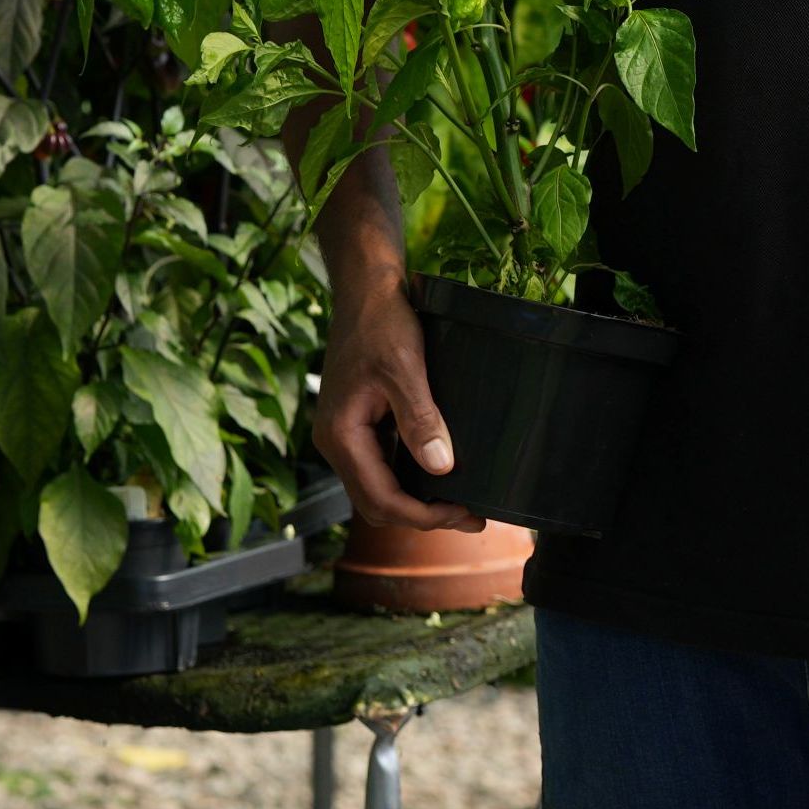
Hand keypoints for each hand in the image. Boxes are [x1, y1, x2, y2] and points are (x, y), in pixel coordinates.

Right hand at [315, 274, 482, 532]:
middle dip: (422, 516)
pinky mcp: (360, 424)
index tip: (463, 515)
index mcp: (340, 435)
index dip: (422, 516)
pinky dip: (410, 477)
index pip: (379, 498)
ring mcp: (347, 434)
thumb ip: (420, 418)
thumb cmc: (383, 323)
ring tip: (462, 504)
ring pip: (379, 487)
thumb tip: (441, 468)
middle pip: (376, 503)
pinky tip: (442, 474)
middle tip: (471, 518)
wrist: (367, 290)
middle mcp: (337, 442)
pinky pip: (383, 464)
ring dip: (417, 500)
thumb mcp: (405, 368)